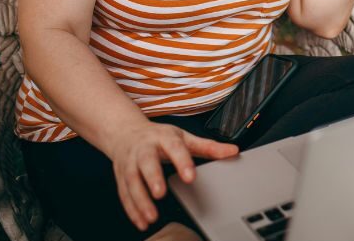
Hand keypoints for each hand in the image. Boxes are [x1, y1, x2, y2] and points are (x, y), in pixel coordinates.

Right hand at [108, 121, 238, 230]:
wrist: (125, 132)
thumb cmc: (158, 136)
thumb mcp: (184, 137)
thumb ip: (208, 146)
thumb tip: (233, 151)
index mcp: (163, 137)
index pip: (174, 147)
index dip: (182, 161)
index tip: (190, 177)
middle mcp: (144, 149)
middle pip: (146, 162)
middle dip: (152, 177)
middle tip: (160, 193)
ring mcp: (130, 163)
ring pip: (132, 181)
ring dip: (140, 200)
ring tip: (151, 216)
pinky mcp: (121, 176)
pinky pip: (124, 194)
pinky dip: (131, 209)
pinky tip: (141, 221)